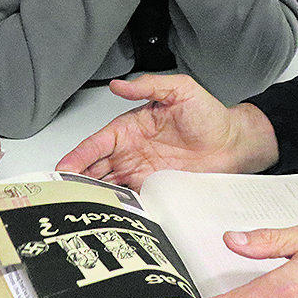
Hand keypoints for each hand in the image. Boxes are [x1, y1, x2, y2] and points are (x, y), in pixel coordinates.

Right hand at [55, 74, 277, 189]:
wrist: (234, 143)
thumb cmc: (209, 115)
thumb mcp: (180, 90)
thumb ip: (149, 86)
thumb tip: (119, 85)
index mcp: (130, 127)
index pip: (97, 142)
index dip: (78, 155)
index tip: (64, 167)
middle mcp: (132, 151)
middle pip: (96, 167)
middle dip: (77, 179)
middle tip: (63, 193)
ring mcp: (142, 171)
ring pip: (108, 185)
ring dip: (93, 194)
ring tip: (79, 205)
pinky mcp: (156, 187)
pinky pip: (131, 198)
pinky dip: (118, 206)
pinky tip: (108, 213)